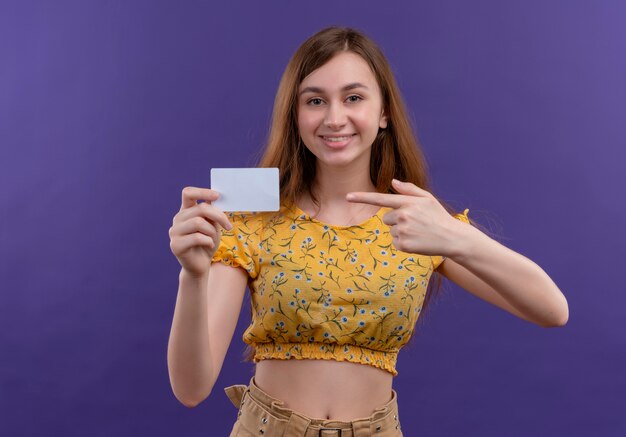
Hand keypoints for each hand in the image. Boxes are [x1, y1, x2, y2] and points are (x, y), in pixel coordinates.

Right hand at [169, 187, 232, 277]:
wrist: (201, 265)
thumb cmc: (207, 243)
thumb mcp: (213, 225)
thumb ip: (211, 213)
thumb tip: (216, 197)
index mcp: (186, 211)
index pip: (188, 193)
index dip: (202, 191)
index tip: (217, 196)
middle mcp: (177, 219)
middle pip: (200, 208)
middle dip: (218, 216)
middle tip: (228, 226)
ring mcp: (174, 232)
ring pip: (198, 222)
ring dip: (212, 231)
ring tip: (213, 239)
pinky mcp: (175, 245)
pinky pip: (197, 237)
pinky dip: (208, 241)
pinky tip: (209, 245)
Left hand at [346, 179, 462, 255]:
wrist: (452, 238)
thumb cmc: (438, 216)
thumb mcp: (427, 199)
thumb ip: (409, 190)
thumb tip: (393, 182)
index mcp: (407, 202)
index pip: (380, 198)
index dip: (362, 197)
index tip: (347, 196)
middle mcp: (403, 215)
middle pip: (386, 217)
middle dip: (397, 220)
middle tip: (415, 223)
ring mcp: (402, 231)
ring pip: (391, 230)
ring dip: (401, 232)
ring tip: (418, 232)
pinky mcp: (403, 245)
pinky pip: (395, 242)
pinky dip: (403, 243)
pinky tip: (417, 241)